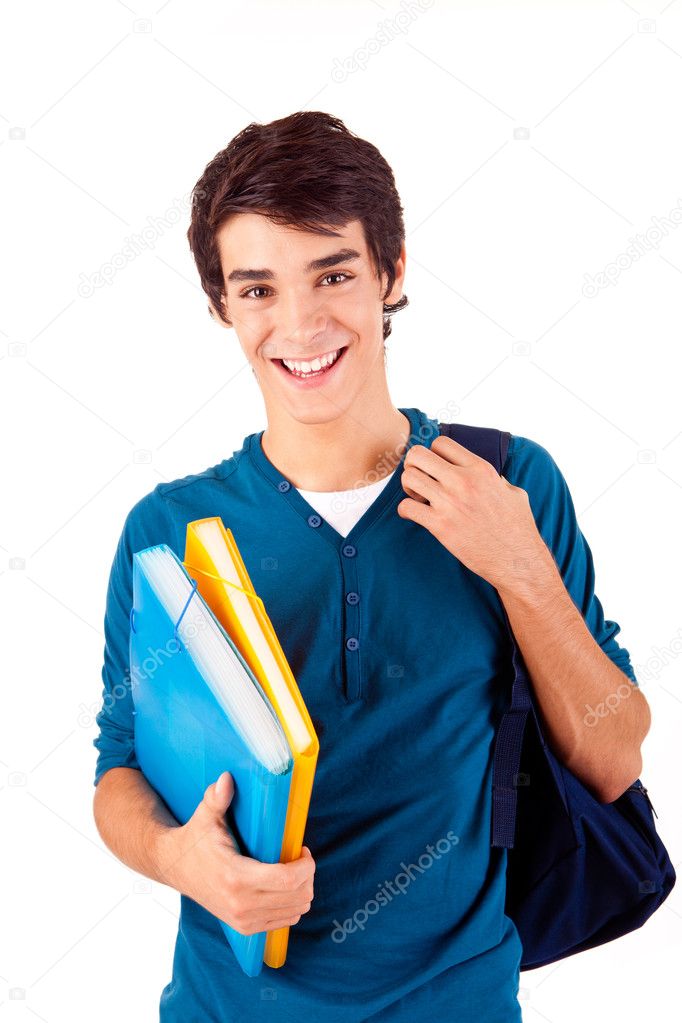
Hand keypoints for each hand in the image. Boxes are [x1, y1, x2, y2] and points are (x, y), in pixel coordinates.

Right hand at [156, 771, 315, 936]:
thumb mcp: (205, 816)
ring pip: (295, 911)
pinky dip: (292, 905)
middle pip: (298, 896)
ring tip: (293, 870)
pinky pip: (285, 921)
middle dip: (308, 875)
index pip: (288, 879)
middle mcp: (241, 904)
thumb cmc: (195, 839)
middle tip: (300, 857)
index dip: (306, 864)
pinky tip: (284, 887)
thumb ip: (217, 798)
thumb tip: (227, 778)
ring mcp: (243, 920)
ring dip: (302, 890)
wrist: (175, 867)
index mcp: (236, 877)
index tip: (302, 848)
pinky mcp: (244, 927)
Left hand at [396, 434, 552, 592]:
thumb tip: (488, 476)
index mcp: (480, 469)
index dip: (434, 454)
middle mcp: (463, 481)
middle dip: (414, 466)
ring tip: (420, 498)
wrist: (517, 559)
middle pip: (417, 455)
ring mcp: (449, 503)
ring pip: (408, 477)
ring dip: (409, 487)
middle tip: (422, 480)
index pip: (441, 443)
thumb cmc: (517, 527)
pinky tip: (417, 515)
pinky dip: (406, 511)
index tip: (437, 468)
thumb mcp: (513, 492)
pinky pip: (406, 507)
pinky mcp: (440, 525)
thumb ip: (495, 479)